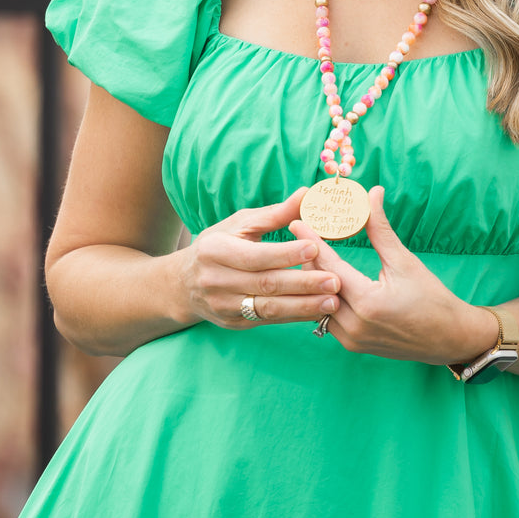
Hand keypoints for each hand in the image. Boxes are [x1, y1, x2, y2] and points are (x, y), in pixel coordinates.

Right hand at [181, 189, 341, 327]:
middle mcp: (216, 281)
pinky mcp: (234, 323)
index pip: (256, 255)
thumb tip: (307, 194)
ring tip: (332, 302)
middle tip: (334, 281)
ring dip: (303, 306)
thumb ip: (275, 214)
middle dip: (303, 284)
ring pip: (268, 308)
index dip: (285, 253)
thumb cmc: (218, 244)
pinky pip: (268, 320)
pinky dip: (294, 316)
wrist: (184, 283)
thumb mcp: (240, 224)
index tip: (315, 248)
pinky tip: (316, 311)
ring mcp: (224, 306)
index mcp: (215, 251)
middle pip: (265, 284)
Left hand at [289, 186, 497, 365]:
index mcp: (368, 303)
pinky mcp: (354, 345)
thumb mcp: (405, 261)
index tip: (296, 222)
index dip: (312, 242)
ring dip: (313, 281)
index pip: (330, 267)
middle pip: (318, 287)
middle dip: (308, 259)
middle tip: (299, 234)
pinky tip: (320, 280)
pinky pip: (328, 319)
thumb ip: (380, 229)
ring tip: (306, 254)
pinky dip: (323, 298)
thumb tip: (372, 193)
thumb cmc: (432, 298)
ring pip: (319, 305)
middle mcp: (355, 326)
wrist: (449, 338)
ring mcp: (352, 340)